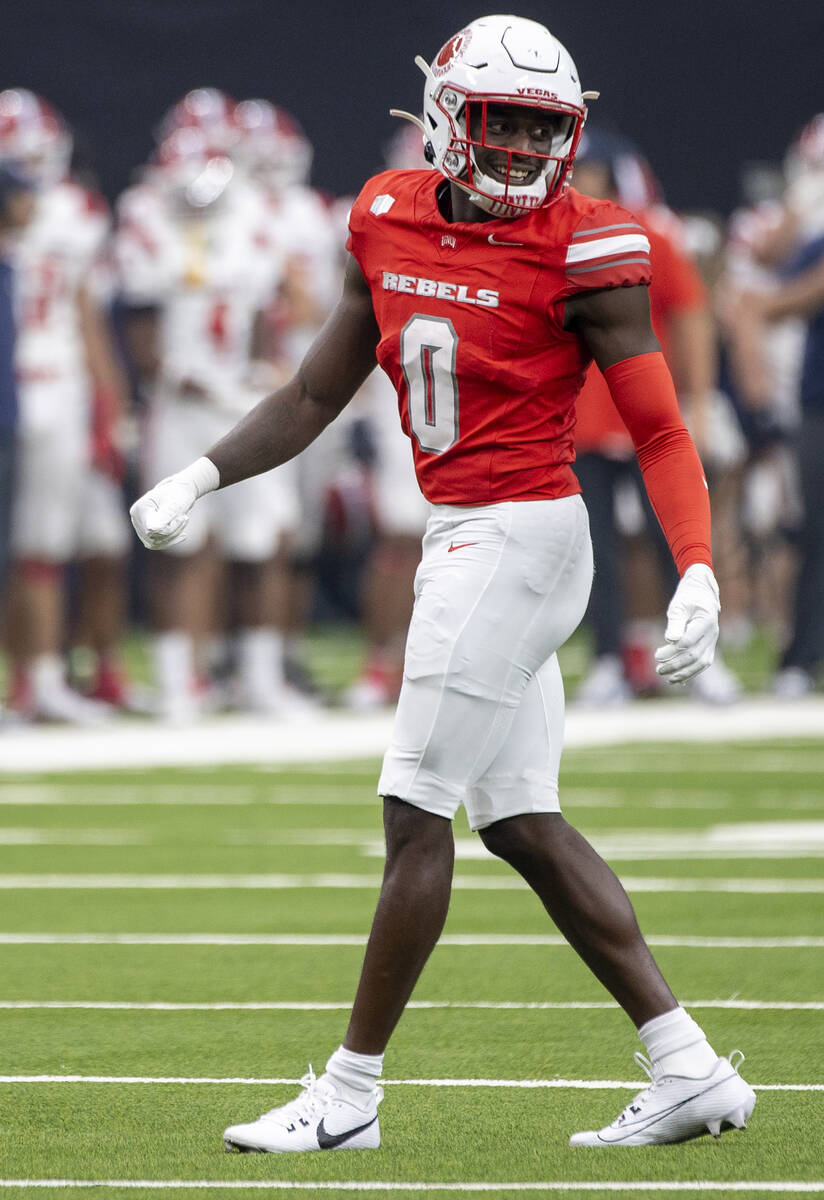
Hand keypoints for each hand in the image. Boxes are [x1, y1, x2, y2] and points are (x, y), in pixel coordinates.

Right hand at [130, 475, 198, 549]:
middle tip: (185, 518)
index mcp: (140, 508)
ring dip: (173, 535)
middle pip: (154, 536)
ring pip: (155, 542)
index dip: (170, 528)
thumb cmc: (178, 495)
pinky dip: (171, 540)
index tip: (184, 517)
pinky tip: (182, 534)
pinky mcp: (146, 533)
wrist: (179, 492)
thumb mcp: (175, 504)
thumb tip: (152, 529)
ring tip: (183, 521)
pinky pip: (157, 544)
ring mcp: (139, 526)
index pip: (153, 529)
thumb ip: (165, 515)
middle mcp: (136, 518)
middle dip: (173, 530)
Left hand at [654, 563, 719, 683]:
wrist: (701, 593)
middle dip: (676, 664)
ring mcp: (712, 641)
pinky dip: (691, 672)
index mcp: (706, 621)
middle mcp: (712, 633)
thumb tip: (671, 640)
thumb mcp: (678, 606)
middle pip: (695, 656)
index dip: (672, 651)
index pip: (688, 642)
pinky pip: (703, 662)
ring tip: (667, 678)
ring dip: (684, 673)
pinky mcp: (709, 646)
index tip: (657, 655)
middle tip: (658, 669)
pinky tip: (678, 680)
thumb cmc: (687, 597)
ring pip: (702, 663)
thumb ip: (676, 623)